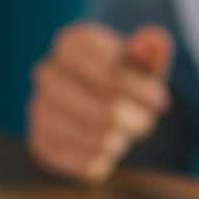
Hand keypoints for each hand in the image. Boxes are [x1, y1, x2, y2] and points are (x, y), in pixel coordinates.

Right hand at [27, 22, 173, 182]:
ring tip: (125, 135)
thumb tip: (154, 39)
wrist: (91, 104)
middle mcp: (47, 71)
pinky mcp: (39, 140)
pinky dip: (101, 159)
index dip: (141, 91)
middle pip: (105, 108)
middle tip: (147, 122)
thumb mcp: (140, 63)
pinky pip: (79, 159)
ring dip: (118, 139)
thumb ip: (151, 51)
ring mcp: (38, 107)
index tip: (160, 100)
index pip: (110, 73)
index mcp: (72, 42)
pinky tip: (106, 150)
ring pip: (92, 135)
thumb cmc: (122, 80)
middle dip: (133, 118)